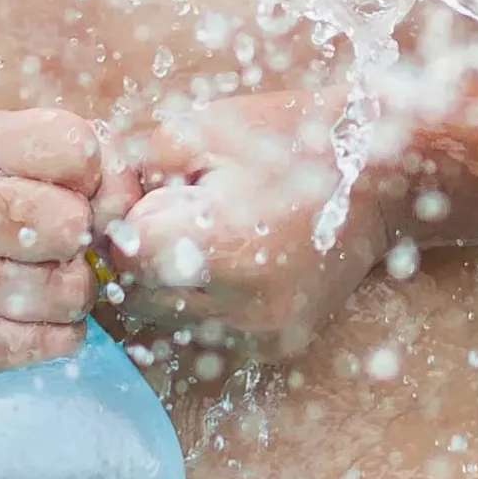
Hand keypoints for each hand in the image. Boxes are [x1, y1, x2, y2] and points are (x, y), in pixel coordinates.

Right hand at [0, 109, 107, 374]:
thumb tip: (118, 230)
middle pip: (68, 224)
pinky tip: (42, 319)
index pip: (76, 151)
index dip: (96, 177)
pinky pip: (46, 343)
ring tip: (51, 279)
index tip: (73, 188)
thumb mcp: (84, 166)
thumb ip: (114, 177)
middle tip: (64, 245)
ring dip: (77, 293)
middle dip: (86, 240)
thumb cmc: (48, 205)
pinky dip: (62, 337)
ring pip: (63, 291)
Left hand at [103, 93, 394, 363]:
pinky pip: (205, 337)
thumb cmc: (289, 140)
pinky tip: (223, 266)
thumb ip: (137, 170)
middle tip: (171, 215)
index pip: (126, 259)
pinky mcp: (275, 348)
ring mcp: (262, 335)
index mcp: (225, 249)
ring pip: (167, 325)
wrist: (383, 178)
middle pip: (140, 298)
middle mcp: (244, 307)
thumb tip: (94, 210)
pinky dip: (199, 304)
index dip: (123, 225)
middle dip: (140, 257)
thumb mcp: (202, 130)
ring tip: (198, 240)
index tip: (144, 199)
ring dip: (164, 285)